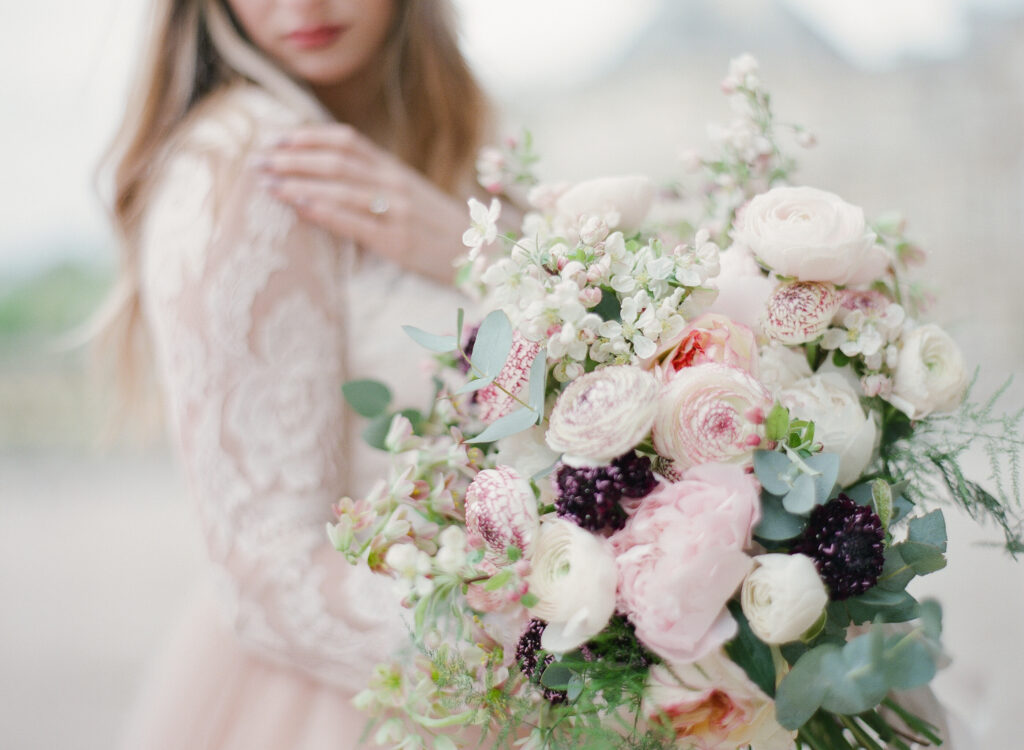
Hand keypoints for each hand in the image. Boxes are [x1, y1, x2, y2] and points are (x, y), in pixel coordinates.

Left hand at [255, 124, 468, 283]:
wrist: (484, 256)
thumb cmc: (442, 231)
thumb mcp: (413, 198)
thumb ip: (379, 186)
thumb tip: (335, 181)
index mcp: (396, 170)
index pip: (347, 141)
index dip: (307, 136)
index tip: (275, 140)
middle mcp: (395, 184)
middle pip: (335, 160)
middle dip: (291, 158)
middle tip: (257, 161)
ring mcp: (397, 211)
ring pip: (340, 186)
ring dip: (297, 182)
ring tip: (266, 183)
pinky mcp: (397, 241)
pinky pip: (354, 221)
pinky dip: (323, 210)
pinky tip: (298, 206)